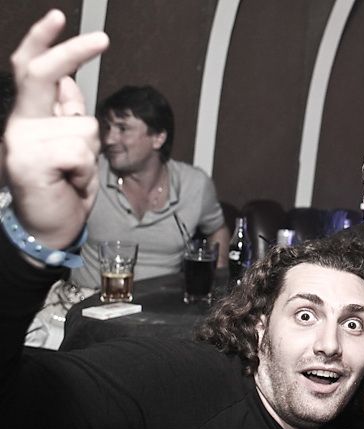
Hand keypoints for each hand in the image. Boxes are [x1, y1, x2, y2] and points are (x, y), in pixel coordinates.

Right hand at [2, 9, 108, 249]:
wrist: (48, 231)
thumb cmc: (62, 187)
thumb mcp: (68, 147)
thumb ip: (66, 115)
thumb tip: (73, 82)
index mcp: (27, 117)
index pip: (29, 70)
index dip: (41, 40)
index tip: (59, 16)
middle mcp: (19, 124)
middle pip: (45, 76)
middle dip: (74, 52)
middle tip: (103, 38)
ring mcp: (21, 142)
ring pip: (83, 127)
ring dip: (91, 155)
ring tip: (73, 176)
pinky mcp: (29, 161)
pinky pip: (81, 152)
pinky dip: (86, 172)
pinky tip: (70, 184)